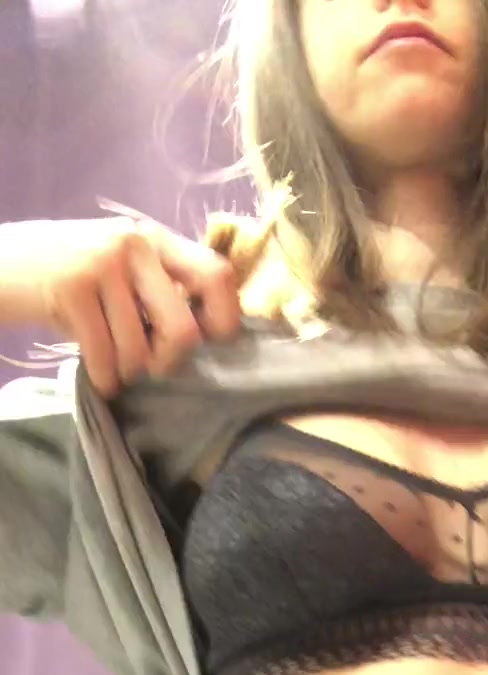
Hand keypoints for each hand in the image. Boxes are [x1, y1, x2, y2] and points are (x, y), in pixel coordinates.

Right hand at [34, 215, 242, 398]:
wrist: (1, 263)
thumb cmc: (68, 277)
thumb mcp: (119, 269)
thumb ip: (160, 288)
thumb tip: (205, 335)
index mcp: (154, 240)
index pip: (218, 276)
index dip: (224, 321)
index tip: (206, 344)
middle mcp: (133, 244)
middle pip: (183, 330)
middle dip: (167, 363)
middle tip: (148, 364)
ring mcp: (101, 264)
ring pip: (140, 352)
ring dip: (128, 373)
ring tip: (112, 362)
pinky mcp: (71, 288)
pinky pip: (105, 357)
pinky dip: (105, 379)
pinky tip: (98, 375)